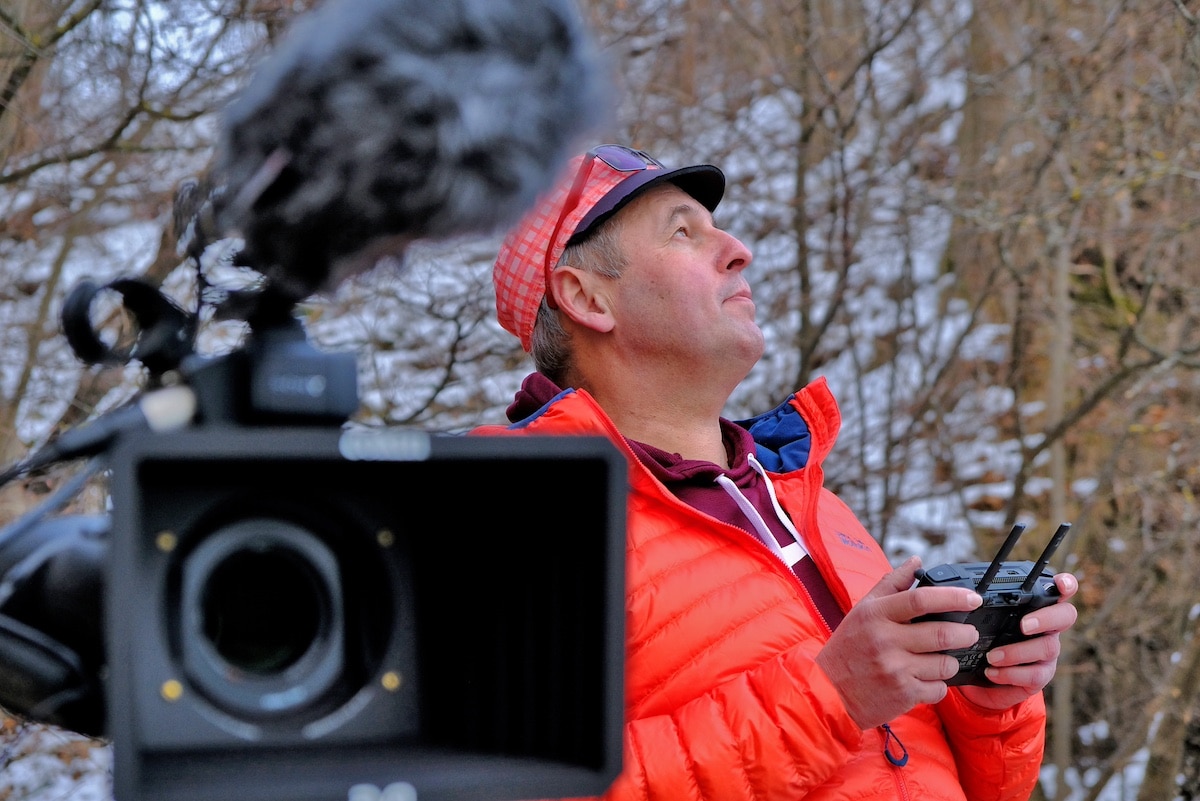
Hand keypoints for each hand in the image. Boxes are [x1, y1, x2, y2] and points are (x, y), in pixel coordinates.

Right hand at [815, 556, 983, 729]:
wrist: (829, 690)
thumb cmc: (849, 647)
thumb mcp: (863, 610)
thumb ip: (891, 585)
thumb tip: (916, 561)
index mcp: (875, 614)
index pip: (920, 599)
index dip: (953, 597)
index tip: (973, 598)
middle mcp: (885, 640)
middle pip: (942, 633)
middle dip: (965, 633)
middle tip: (969, 632)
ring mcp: (895, 669)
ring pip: (945, 664)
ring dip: (950, 662)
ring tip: (940, 660)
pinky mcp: (903, 694)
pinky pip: (938, 689)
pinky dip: (938, 685)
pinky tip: (924, 680)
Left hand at [957, 571, 1078, 709]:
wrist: (980, 677)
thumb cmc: (983, 639)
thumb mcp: (981, 619)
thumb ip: (979, 604)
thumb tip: (958, 591)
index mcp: (1034, 606)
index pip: (1060, 590)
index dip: (1065, 585)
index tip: (1059, 585)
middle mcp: (1047, 627)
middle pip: (1066, 616)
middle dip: (1046, 619)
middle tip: (1023, 625)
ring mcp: (1047, 651)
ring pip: (1047, 647)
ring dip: (1017, 652)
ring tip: (992, 656)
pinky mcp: (1041, 675)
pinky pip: (1035, 675)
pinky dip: (1011, 673)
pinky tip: (992, 672)